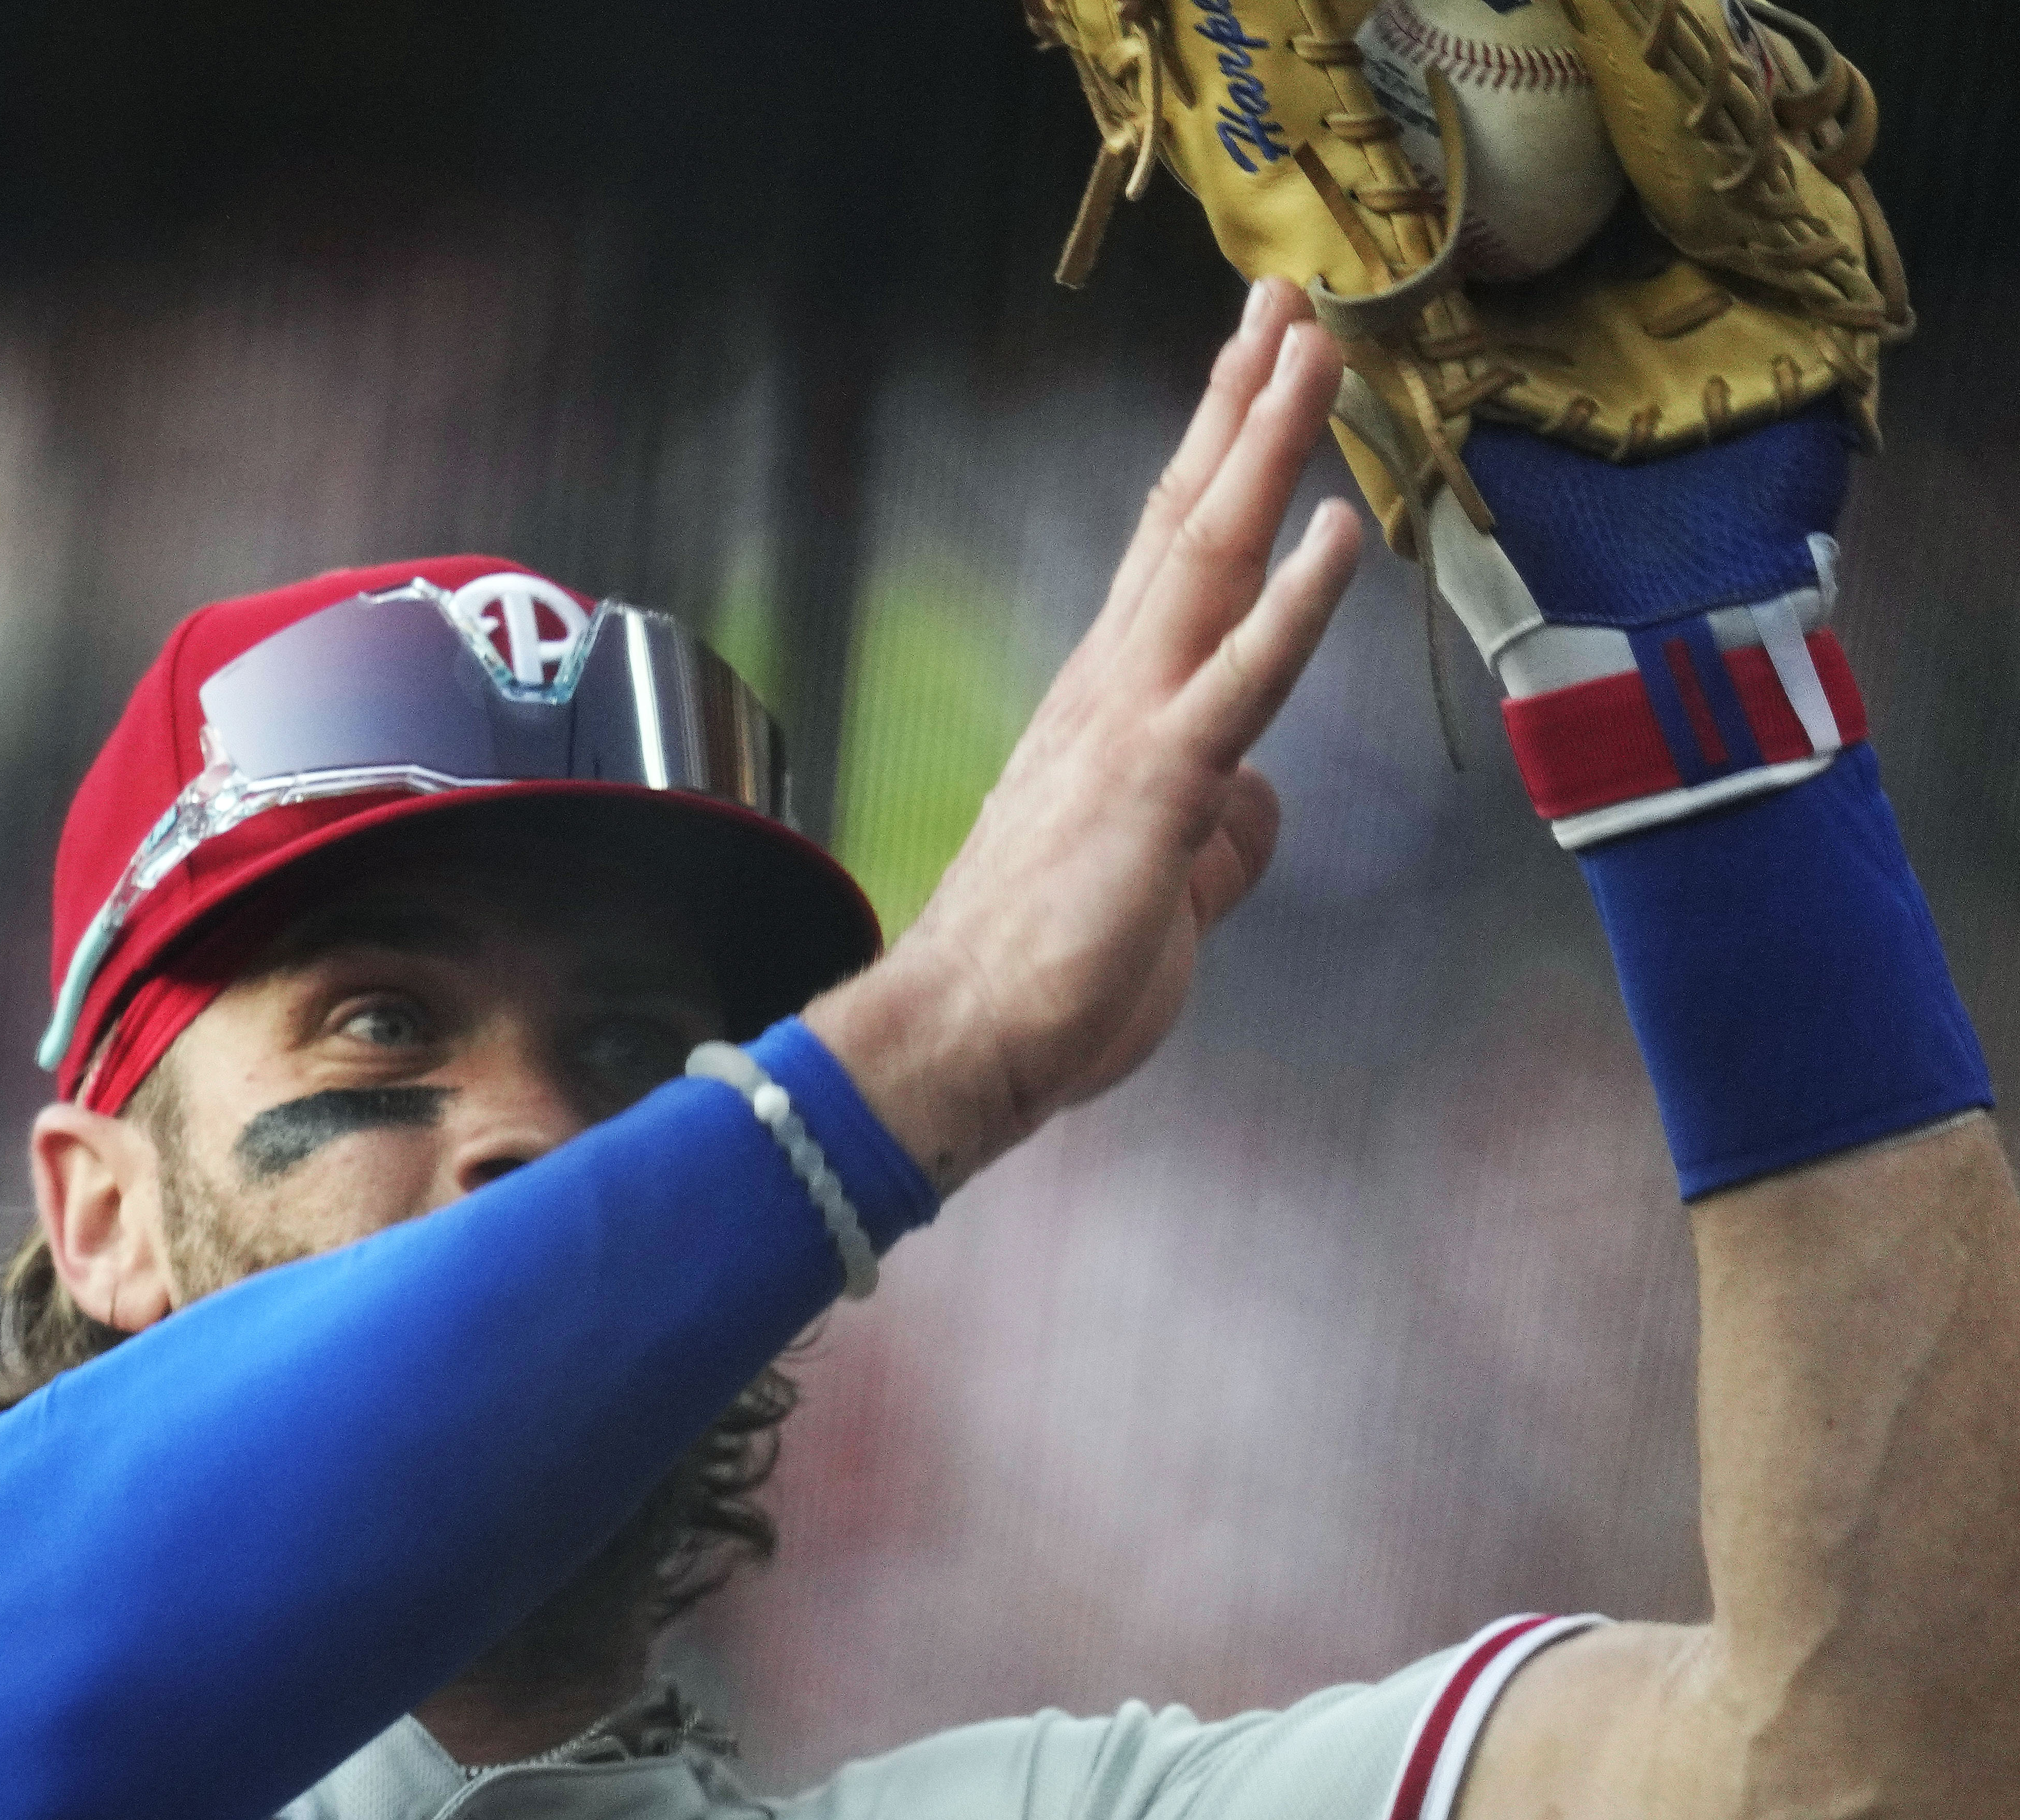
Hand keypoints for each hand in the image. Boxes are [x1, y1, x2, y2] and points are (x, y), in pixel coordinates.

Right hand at [808, 281, 1360, 1190]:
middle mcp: (1113, 688)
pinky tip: (1338, 527)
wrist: (962, 1037)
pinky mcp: (1158, 783)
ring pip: (1210, 560)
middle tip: (1283, 302)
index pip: (1173, 556)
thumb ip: (1213, 833)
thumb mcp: (1160, 891)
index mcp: (1109, 706)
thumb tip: (1251, 805)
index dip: (1219, 456)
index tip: (1254, 369)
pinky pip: (1241, 677)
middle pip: (1189, 519)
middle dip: (1241, 405)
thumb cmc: (1045, 975)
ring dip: (1265, 447)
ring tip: (1310, 348)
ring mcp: (1133, 724)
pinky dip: (1294, 601)